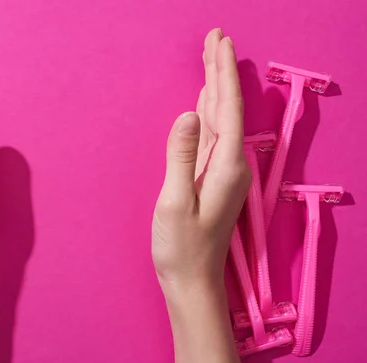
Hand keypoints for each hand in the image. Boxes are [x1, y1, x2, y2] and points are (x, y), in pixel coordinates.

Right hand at [151, 29, 250, 292]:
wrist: (192, 280)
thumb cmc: (181, 247)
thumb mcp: (174, 202)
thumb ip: (181, 156)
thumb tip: (188, 114)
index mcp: (226, 166)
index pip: (227, 108)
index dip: (222, 73)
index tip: (218, 42)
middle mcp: (231, 164)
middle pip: (227, 107)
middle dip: (220, 71)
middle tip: (214, 38)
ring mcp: (222, 171)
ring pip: (220, 119)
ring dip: (215, 87)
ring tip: (211, 60)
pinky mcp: (211, 178)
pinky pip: (212, 135)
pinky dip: (209, 112)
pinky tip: (205, 103)